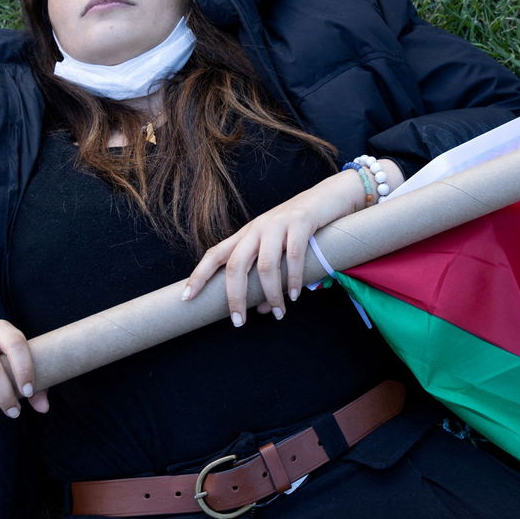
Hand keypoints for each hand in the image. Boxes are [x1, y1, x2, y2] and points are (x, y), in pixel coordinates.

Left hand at [182, 159, 402, 323]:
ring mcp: (278, 223)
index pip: (215, 254)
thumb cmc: (305, 229)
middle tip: (239, 322)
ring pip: (265, 265)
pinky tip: (295, 295)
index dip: (198, 275)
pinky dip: (292, 279)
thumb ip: (271, 279)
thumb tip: (263, 310)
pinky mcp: (300, 221)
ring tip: (279, 313)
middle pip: (235, 265)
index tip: (187, 298)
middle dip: (234, 297)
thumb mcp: (283, 253)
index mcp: (247, 234)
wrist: (332, 195)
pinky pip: (292, 256)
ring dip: (271, 294)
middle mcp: (257, 227)